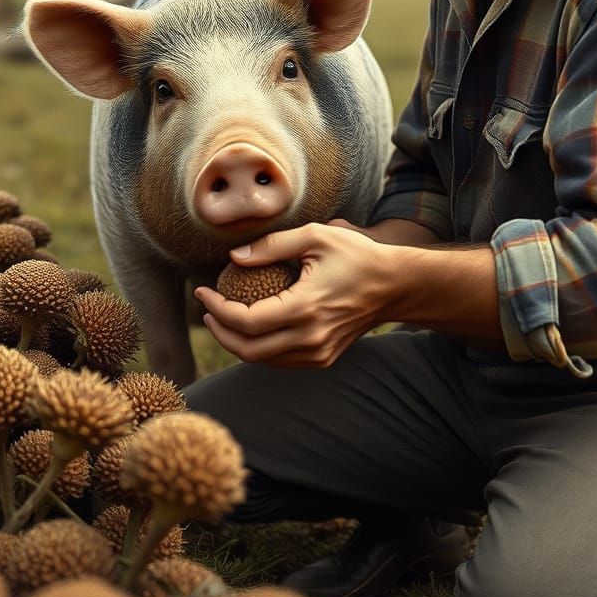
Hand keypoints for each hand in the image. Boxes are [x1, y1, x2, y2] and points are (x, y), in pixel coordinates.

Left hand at [193, 222, 394, 368]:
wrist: (394, 286)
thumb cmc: (356, 255)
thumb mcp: (315, 236)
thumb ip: (272, 245)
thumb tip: (235, 256)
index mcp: (306, 307)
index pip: (246, 321)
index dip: (217, 309)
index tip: (202, 291)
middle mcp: (311, 337)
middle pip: (247, 349)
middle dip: (219, 331)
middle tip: (208, 310)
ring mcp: (318, 352)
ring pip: (262, 360)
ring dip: (237, 342)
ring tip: (223, 318)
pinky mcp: (323, 358)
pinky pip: (280, 360)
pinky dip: (259, 348)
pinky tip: (252, 328)